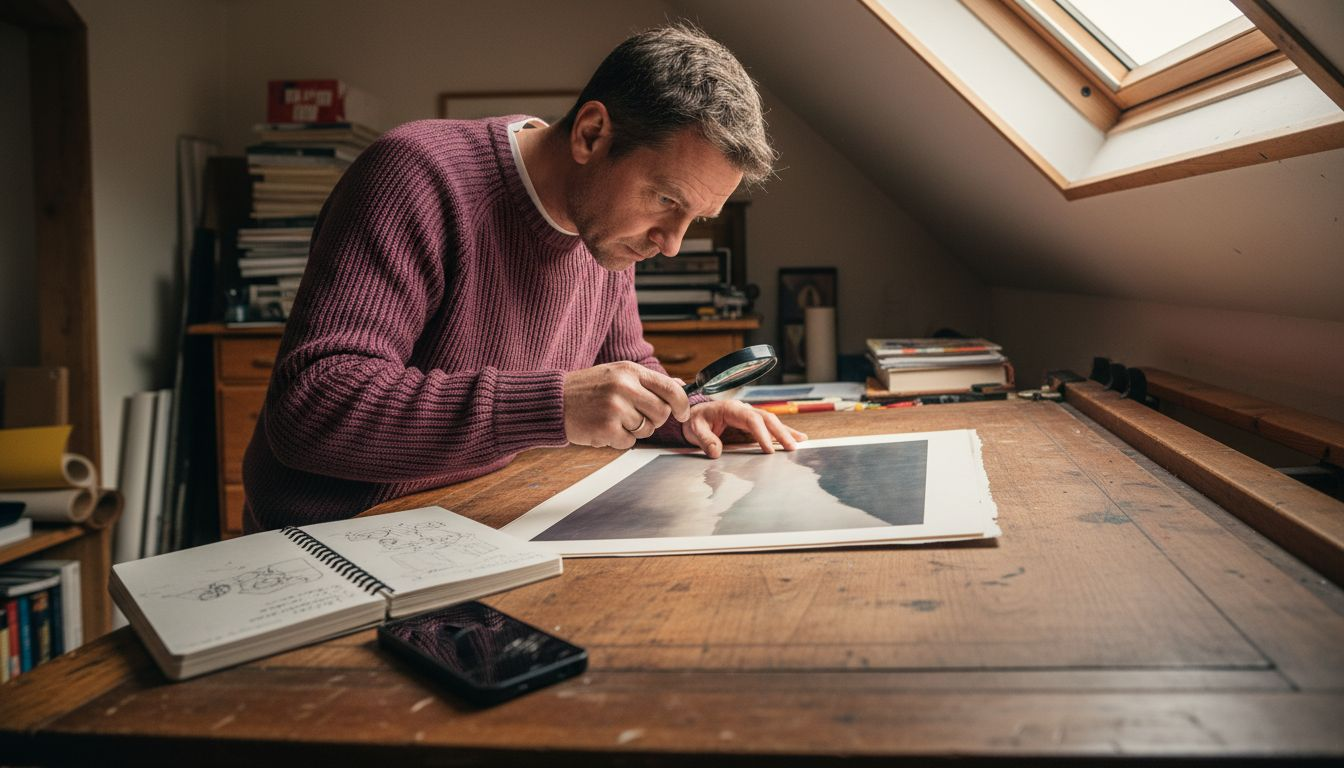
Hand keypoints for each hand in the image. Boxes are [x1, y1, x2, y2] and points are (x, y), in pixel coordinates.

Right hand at [563, 361, 691, 448]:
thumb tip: (681, 385)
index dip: (683, 404)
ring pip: (646, 430)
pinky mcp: (606, 429)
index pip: (671, 389)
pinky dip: (619, 439)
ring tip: (614, 418)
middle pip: (661, 413)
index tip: (683, 413)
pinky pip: (629, 442)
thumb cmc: (588, 388)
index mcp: (629, 371)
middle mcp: (624, 387)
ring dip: (634, 430)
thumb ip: (648, 381)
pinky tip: (604, 427)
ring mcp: (615, 408)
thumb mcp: (618, 374)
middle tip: (636, 416)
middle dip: (654, 420)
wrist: (554, 400)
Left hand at [680, 400, 807, 458]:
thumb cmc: (695, 421)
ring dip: (786, 431)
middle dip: (780, 432)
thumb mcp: (695, 429)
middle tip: (791, 447)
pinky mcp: (752, 423)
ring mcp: (749, 415)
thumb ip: (705, 440)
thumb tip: (715, 452)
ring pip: (772, 421)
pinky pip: (770, 426)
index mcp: (731, 408)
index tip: (768, 449)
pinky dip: (784, 431)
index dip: (761, 434)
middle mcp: (744, 409)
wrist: (694, 415)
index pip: (751, 419)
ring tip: (801, 441)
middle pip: (766, 418)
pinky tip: (797, 437)